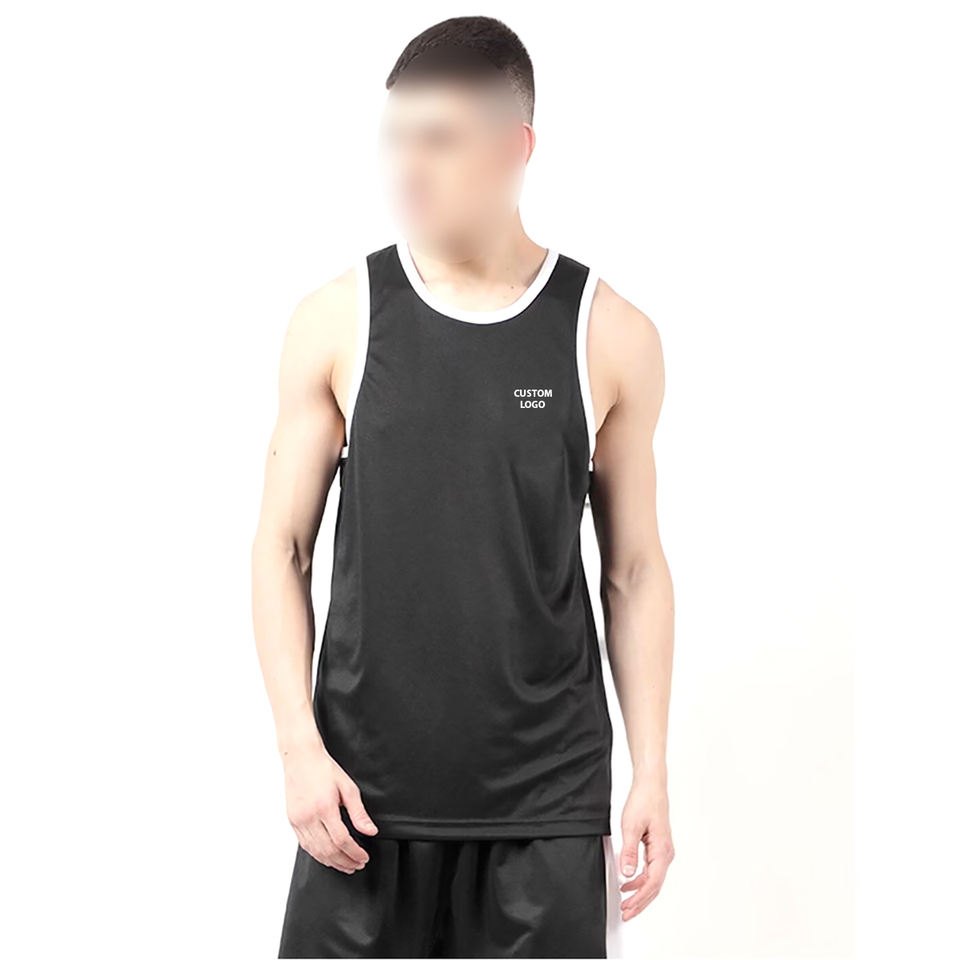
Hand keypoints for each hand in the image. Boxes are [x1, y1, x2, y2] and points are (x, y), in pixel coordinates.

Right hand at [283, 736, 377, 872]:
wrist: (301, 758)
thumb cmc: (324, 769)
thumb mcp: (348, 787)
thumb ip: (359, 812)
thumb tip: (370, 831)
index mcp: (324, 808)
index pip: (341, 840)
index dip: (354, 852)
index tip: (364, 857)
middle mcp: (309, 817)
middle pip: (328, 850)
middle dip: (345, 861)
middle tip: (357, 865)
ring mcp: (298, 820)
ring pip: (315, 851)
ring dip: (332, 862)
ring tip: (346, 865)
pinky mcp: (292, 821)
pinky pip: (305, 845)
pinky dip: (318, 855)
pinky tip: (328, 857)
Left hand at [618, 776, 674, 919]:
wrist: (651, 786)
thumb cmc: (644, 801)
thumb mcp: (630, 827)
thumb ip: (629, 852)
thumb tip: (627, 874)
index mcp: (662, 851)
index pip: (651, 883)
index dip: (639, 899)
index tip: (628, 908)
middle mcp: (666, 854)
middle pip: (654, 886)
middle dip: (640, 902)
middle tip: (626, 913)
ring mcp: (663, 851)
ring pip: (653, 880)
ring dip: (640, 892)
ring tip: (626, 902)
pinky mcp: (658, 847)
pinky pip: (651, 870)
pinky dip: (640, 880)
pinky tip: (629, 882)